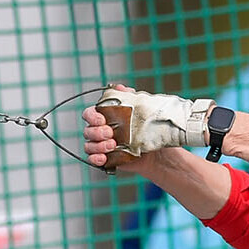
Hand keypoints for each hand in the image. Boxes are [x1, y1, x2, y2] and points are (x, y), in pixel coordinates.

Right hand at [84, 87, 215, 166]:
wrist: (160, 149)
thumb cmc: (151, 128)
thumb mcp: (143, 109)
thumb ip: (130, 97)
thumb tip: (120, 88)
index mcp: (107, 117)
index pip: (90, 114)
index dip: (92, 116)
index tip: (103, 119)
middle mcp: (102, 131)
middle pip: (88, 130)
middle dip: (96, 132)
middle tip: (110, 133)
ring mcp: (103, 146)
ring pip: (89, 146)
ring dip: (97, 146)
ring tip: (112, 145)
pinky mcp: (108, 160)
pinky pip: (94, 160)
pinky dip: (96, 159)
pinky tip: (104, 158)